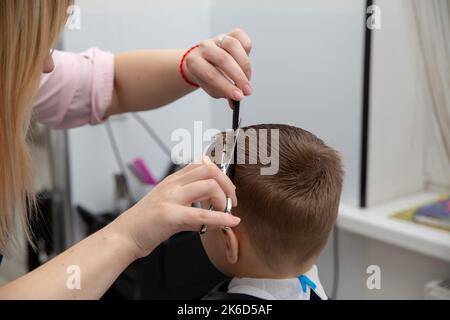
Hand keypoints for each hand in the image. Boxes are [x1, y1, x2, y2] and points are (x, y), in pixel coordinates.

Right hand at [111, 157, 239, 258]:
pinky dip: (221, 218)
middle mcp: (172, 185)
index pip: (202, 164)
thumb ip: (192, 206)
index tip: (226, 190)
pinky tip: (230, 222)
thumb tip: (213, 215)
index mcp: (173, 181)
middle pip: (209, 170)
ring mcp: (170, 198)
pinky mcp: (170, 215)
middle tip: (231, 201)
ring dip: (224, 200)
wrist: (124, 236)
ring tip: (225, 214)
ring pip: (209, 186)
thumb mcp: (170, 207)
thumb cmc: (145, 223)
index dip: (220, 174)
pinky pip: (202, 214)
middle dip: (227, 184)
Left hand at [184, 28, 252, 105]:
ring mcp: (217, 38)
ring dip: (244, 64)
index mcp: (194, 61)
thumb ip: (224, 93)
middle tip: (248, 91)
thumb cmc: (209, 77)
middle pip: (223, 59)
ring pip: (232, 44)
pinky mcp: (230, 34)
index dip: (227, 86)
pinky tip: (246, 65)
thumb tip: (235, 102)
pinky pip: (241, 37)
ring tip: (248, 79)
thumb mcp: (213, 88)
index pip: (211, 74)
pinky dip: (247, 51)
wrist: (206, 61)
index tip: (240, 97)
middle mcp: (204, 47)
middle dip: (238, 77)